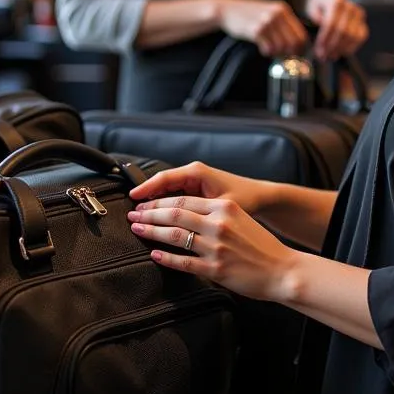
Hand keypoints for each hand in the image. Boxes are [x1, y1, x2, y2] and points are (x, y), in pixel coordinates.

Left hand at [127, 195, 297, 301]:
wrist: (283, 270)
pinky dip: (166, 257)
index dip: (159, 202)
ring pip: (175, 235)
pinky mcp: (215, 269)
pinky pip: (183, 262)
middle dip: (150, 213)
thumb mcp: (240, 219)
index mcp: (224, 208)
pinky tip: (154, 254)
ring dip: (152, 232)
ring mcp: (216, 247)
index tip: (145, 204)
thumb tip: (185, 213)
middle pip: (175, 214)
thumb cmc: (262, 245)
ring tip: (137, 230)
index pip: (183, 200)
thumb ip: (215, 213)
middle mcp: (219, 224)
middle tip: (133, 215)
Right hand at [129, 161, 269, 217]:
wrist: (261, 197)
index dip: (146, 189)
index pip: (164, 179)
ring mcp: (194, 182)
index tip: (133, 199)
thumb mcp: (223, 204)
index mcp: (197, 173)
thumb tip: (179, 220)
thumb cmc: (246, 198)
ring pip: (166, 192)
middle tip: (132, 213)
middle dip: (146, 199)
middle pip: (161, 185)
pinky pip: (174, 197)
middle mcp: (193, 174)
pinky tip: (156, 219)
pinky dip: (165, 206)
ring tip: (139, 217)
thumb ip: (201, 210)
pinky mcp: (196, 191)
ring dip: (154, 203)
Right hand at [217, 0, 307, 57]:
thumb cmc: (248, 13)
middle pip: (293, 42)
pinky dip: (266, 52)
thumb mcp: (268, 11)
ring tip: (269, 50)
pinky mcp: (256, 30)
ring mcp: (267, 21)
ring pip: (281, 47)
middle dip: (288, 53)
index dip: (299, 48)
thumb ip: (283, 22)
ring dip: (276, 53)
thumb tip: (296, 44)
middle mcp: (277, 14)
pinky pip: (269, 48)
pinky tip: (262, 48)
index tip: (293, 54)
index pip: (301, 34)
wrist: (226, 9)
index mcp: (283, 9)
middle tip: (280, 55)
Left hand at [303, 0, 367, 60]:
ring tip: (330, 56)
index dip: (325, 39)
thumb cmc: (317, 5)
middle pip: (344, 31)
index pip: (332, 23)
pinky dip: (351, 47)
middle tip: (322, 56)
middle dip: (332, 46)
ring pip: (354, 36)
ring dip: (342, 49)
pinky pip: (361, 38)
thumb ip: (315, 15)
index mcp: (337, 1)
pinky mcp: (363, 23)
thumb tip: (321, 23)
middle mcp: (351, 7)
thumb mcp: (311, 7)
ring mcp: (359, 15)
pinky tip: (340, 53)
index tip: (317, 50)